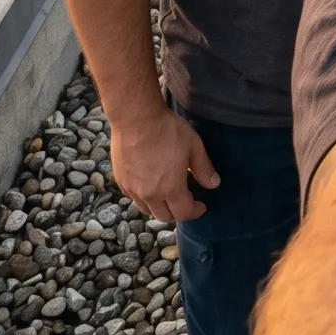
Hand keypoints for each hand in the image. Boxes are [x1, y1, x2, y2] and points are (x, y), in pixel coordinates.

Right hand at [109, 102, 220, 223]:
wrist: (136, 118)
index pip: (183, 213)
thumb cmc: (167, 130)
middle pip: (164, 216)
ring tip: (169, 194)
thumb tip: (214, 184)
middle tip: (187, 201)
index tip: (201, 206)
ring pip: (147, 209)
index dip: (195, 212)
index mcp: (170, 188)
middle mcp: (149, 194)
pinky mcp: (121, 180)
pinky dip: (145, 198)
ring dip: (160, 207)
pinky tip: (151, 185)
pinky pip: (134, 198)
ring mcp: (132, 189)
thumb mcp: (193, 146)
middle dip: (178, 212)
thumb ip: (203, 168)